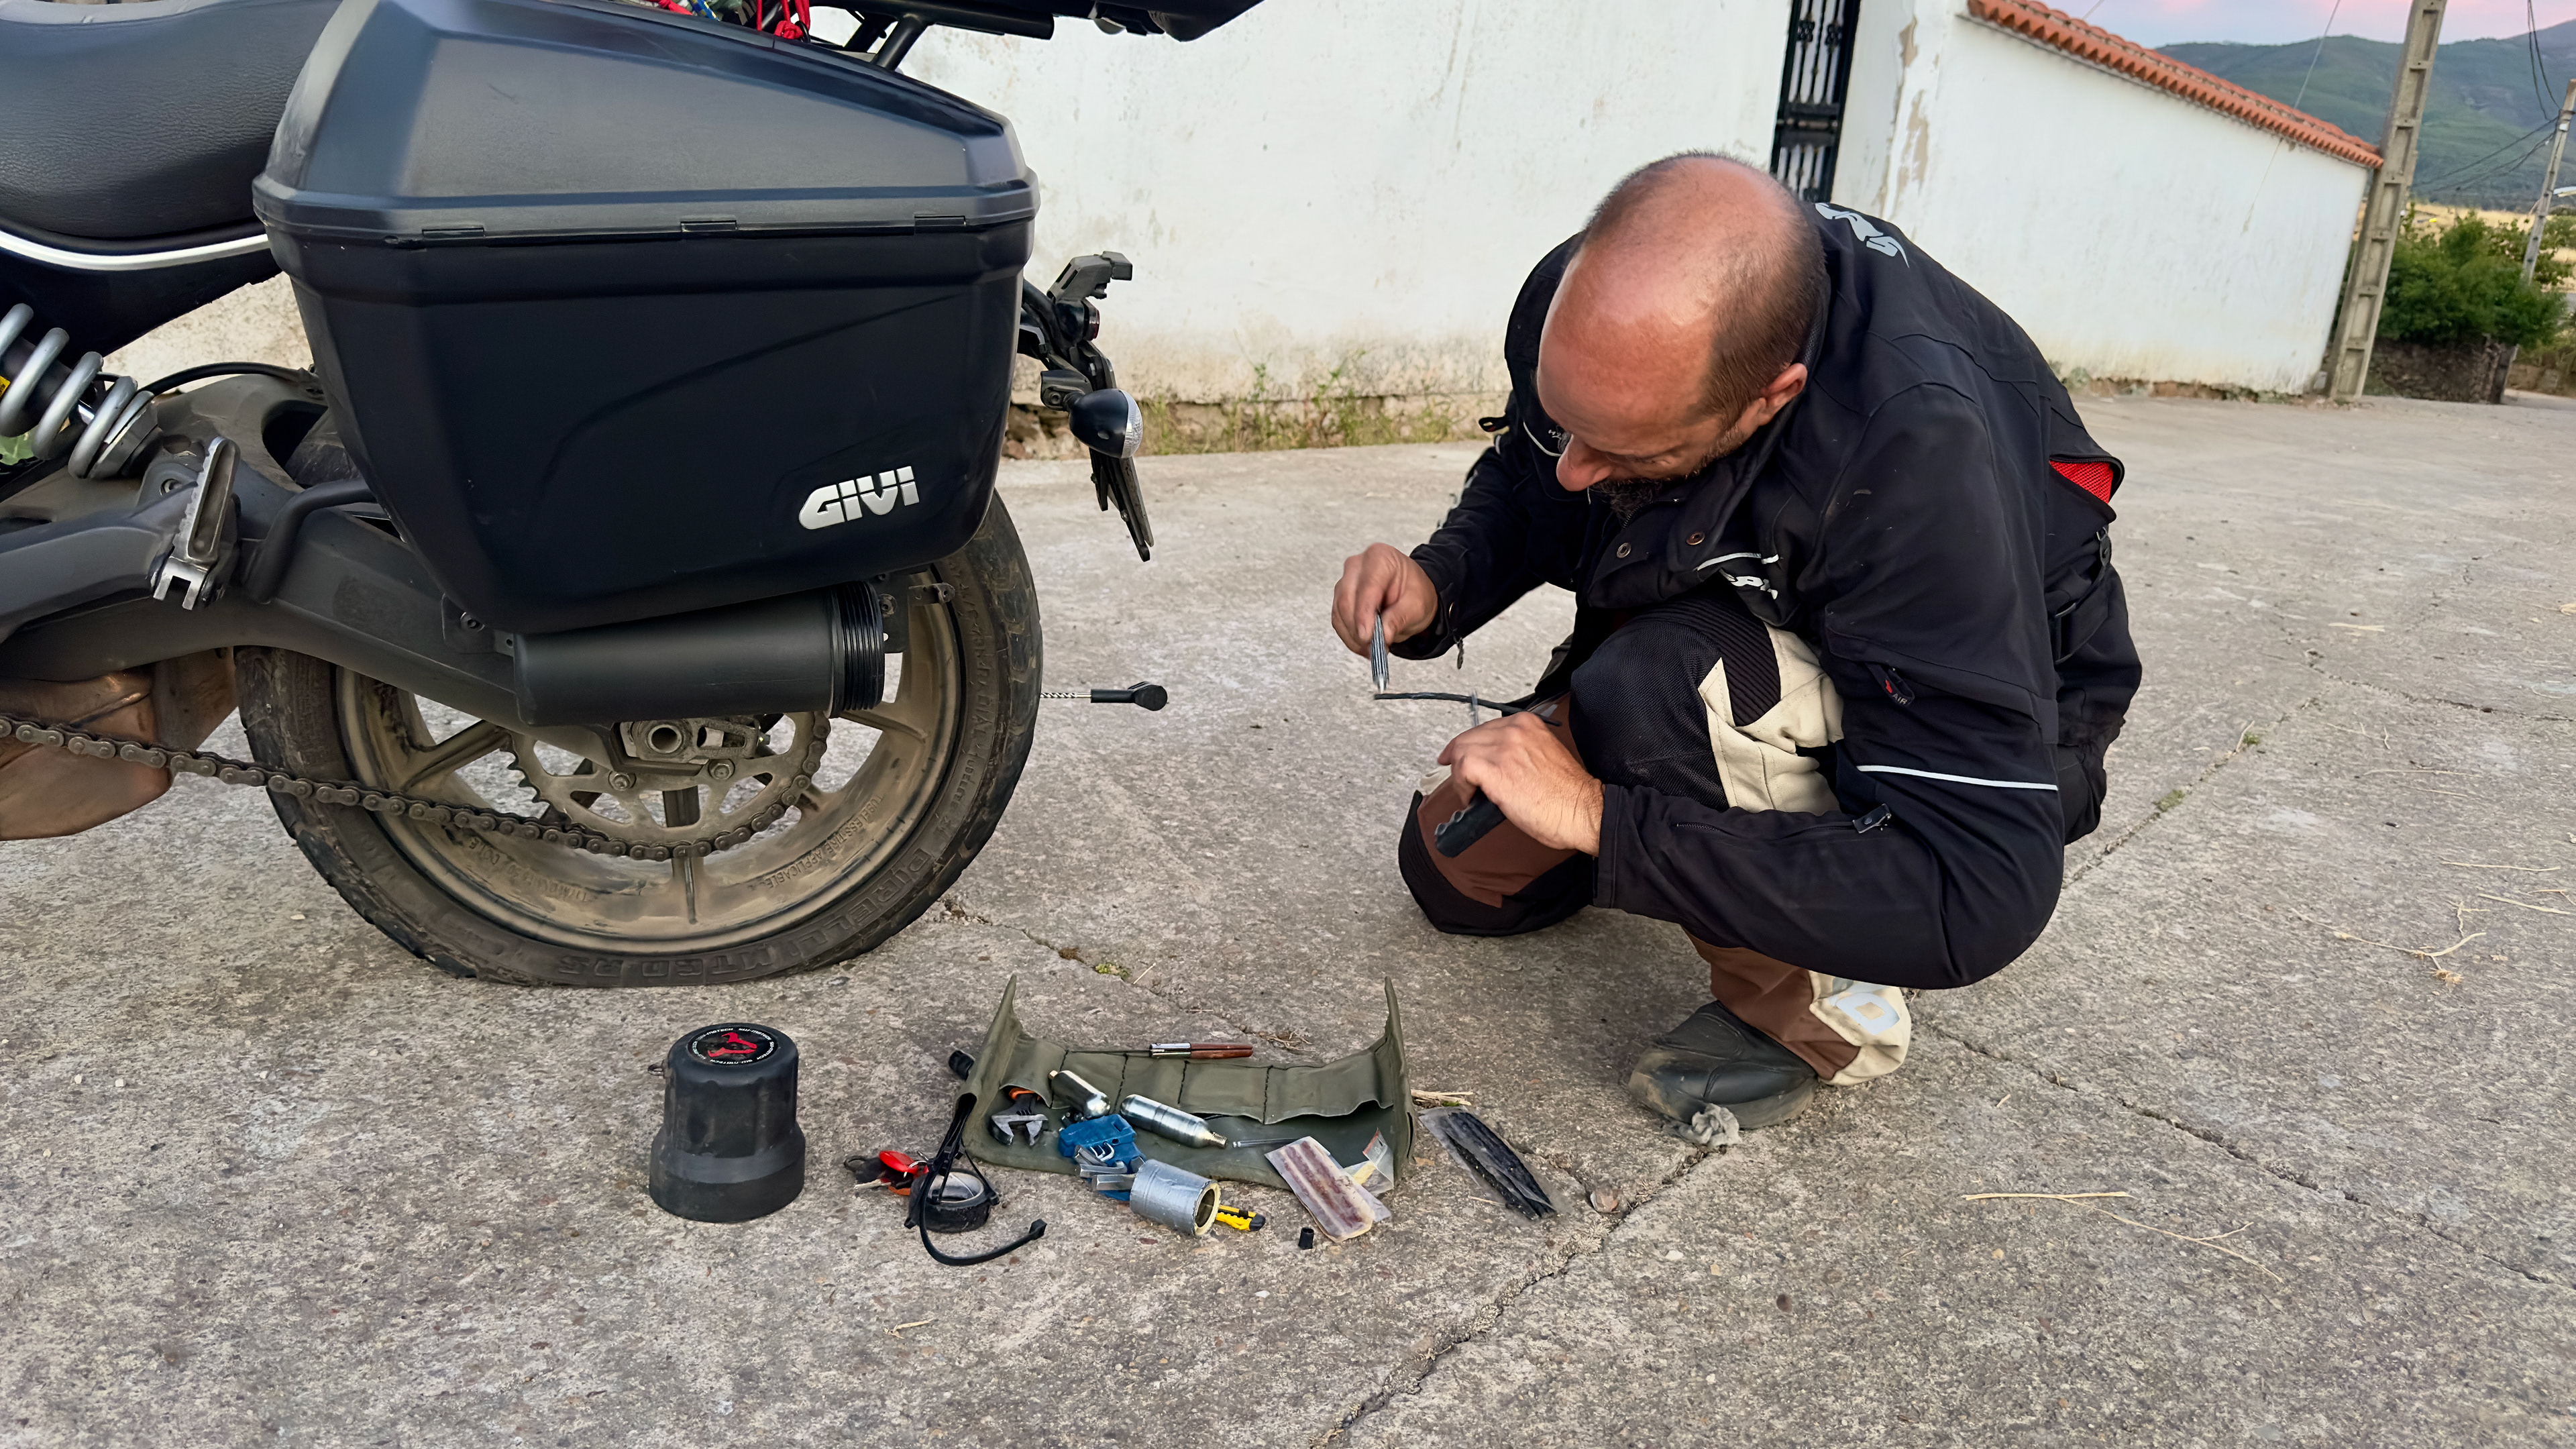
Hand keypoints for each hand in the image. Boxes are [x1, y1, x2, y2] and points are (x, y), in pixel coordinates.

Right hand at [1331, 543, 1438, 657]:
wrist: (1410, 592)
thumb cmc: (1414, 592)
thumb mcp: (1417, 606)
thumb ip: (1400, 618)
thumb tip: (1383, 635)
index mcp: (1380, 558)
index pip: (1366, 588)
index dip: (1364, 615)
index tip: (1367, 636)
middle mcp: (1357, 566)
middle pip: (1347, 600)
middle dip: (1357, 629)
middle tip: (1372, 648)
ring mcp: (1346, 580)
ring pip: (1339, 612)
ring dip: (1353, 635)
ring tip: (1372, 649)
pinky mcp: (1340, 596)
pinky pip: (1338, 619)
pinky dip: (1349, 636)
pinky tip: (1363, 644)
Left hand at [1437, 711, 1604, 854]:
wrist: (1582, 810)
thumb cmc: (1568, 793)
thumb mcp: (1544, 755)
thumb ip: (1520, 751)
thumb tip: (1496, 763)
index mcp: (1528, 725)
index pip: (1485, 728)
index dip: (1469, 744)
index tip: (1459, 754)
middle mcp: (1515, 731)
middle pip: (1469, 738)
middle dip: (1459, 759)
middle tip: (1459, 778)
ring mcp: (1504, 749)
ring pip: (1462, 752)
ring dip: (1461, 776)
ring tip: (1470, 793)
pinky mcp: (1496, 770)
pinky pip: (1462, 770)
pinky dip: (1461, 785)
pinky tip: (1471, 797)